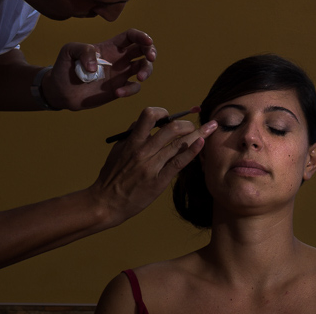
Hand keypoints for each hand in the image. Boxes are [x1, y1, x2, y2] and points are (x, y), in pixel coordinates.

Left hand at [43, 29, 155, 110]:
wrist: (60, 91)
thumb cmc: (65, 67)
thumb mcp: (69, 51)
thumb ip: (83, 51)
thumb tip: (96, 66)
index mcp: (110, 46)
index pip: (131, 36)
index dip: (141, 36)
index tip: (147, 42)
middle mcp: (119, 59)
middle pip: (143, 50)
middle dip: (151, 51)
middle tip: (150, 58)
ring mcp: (121, 74)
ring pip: (144, 67)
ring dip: (147, 70)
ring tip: (140, 77)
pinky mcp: (119, 89)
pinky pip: (133, 88)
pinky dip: (130, 90)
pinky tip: (117, 93)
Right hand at [87, 107, 217, 226]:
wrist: (106, 203)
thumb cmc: (111, 177)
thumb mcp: (117, 151)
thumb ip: (131, 135)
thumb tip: (145, 122)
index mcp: (132, 142)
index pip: (149, 116)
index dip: (162, 112)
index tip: (168, 116)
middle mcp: (143, 151)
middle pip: (171, 128)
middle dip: (187, 123)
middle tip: (193, 125)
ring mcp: (152, 166)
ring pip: (179, 143)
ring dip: (198, 132)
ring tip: (210, 127)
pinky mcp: (159, 180)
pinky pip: (179, 163)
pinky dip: (192, 150)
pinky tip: (202, 142)